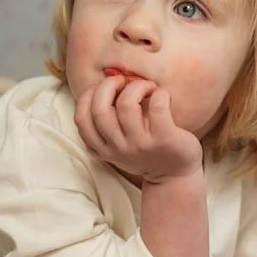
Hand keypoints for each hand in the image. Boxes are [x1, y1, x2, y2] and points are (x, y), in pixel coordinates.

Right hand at [74, 76, 202, 183]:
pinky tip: (161, 96)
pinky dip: (158, 93)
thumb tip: (108, 78)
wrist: (175, 177)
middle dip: (108, 86)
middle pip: (99, 109)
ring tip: (146, 87)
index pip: (81, 119)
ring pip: (126, 104)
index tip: (103, 89)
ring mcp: (141, 145)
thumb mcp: (118, 145)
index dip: (87, 96)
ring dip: (136, 86)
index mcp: (103, 148)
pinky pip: (156, 106)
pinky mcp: (164, 139)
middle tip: (122, 82)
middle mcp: (119, 148)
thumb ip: (107, 124)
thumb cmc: (145, 153)